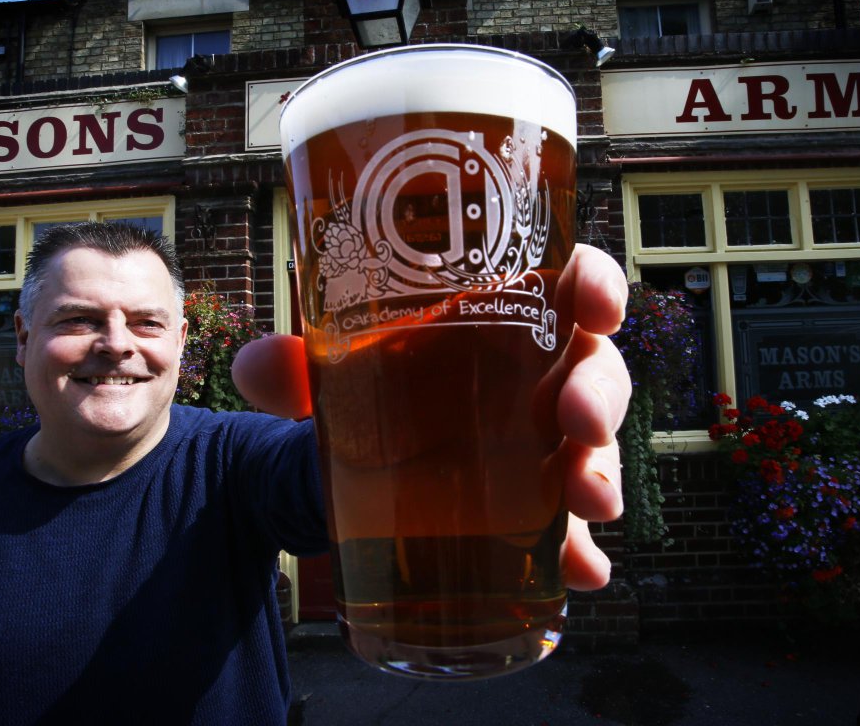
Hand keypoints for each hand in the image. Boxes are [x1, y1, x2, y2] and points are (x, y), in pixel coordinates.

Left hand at [233, 244, 629, 590]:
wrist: (344, 477)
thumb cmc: (364, 398)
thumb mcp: (330, 379)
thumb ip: (296, 368)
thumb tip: (256, 364)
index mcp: (499, 321)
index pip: (568, 285)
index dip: (599, 287)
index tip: (599, 307)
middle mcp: (534, 379)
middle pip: (597, 370)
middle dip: (601, 394)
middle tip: (579, 423)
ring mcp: (540, 448)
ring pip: (595, 448)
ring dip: (602, 472)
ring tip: (588, 504)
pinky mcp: (532, 511)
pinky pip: (571, 529)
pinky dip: (581, 552)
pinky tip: (583, 573)